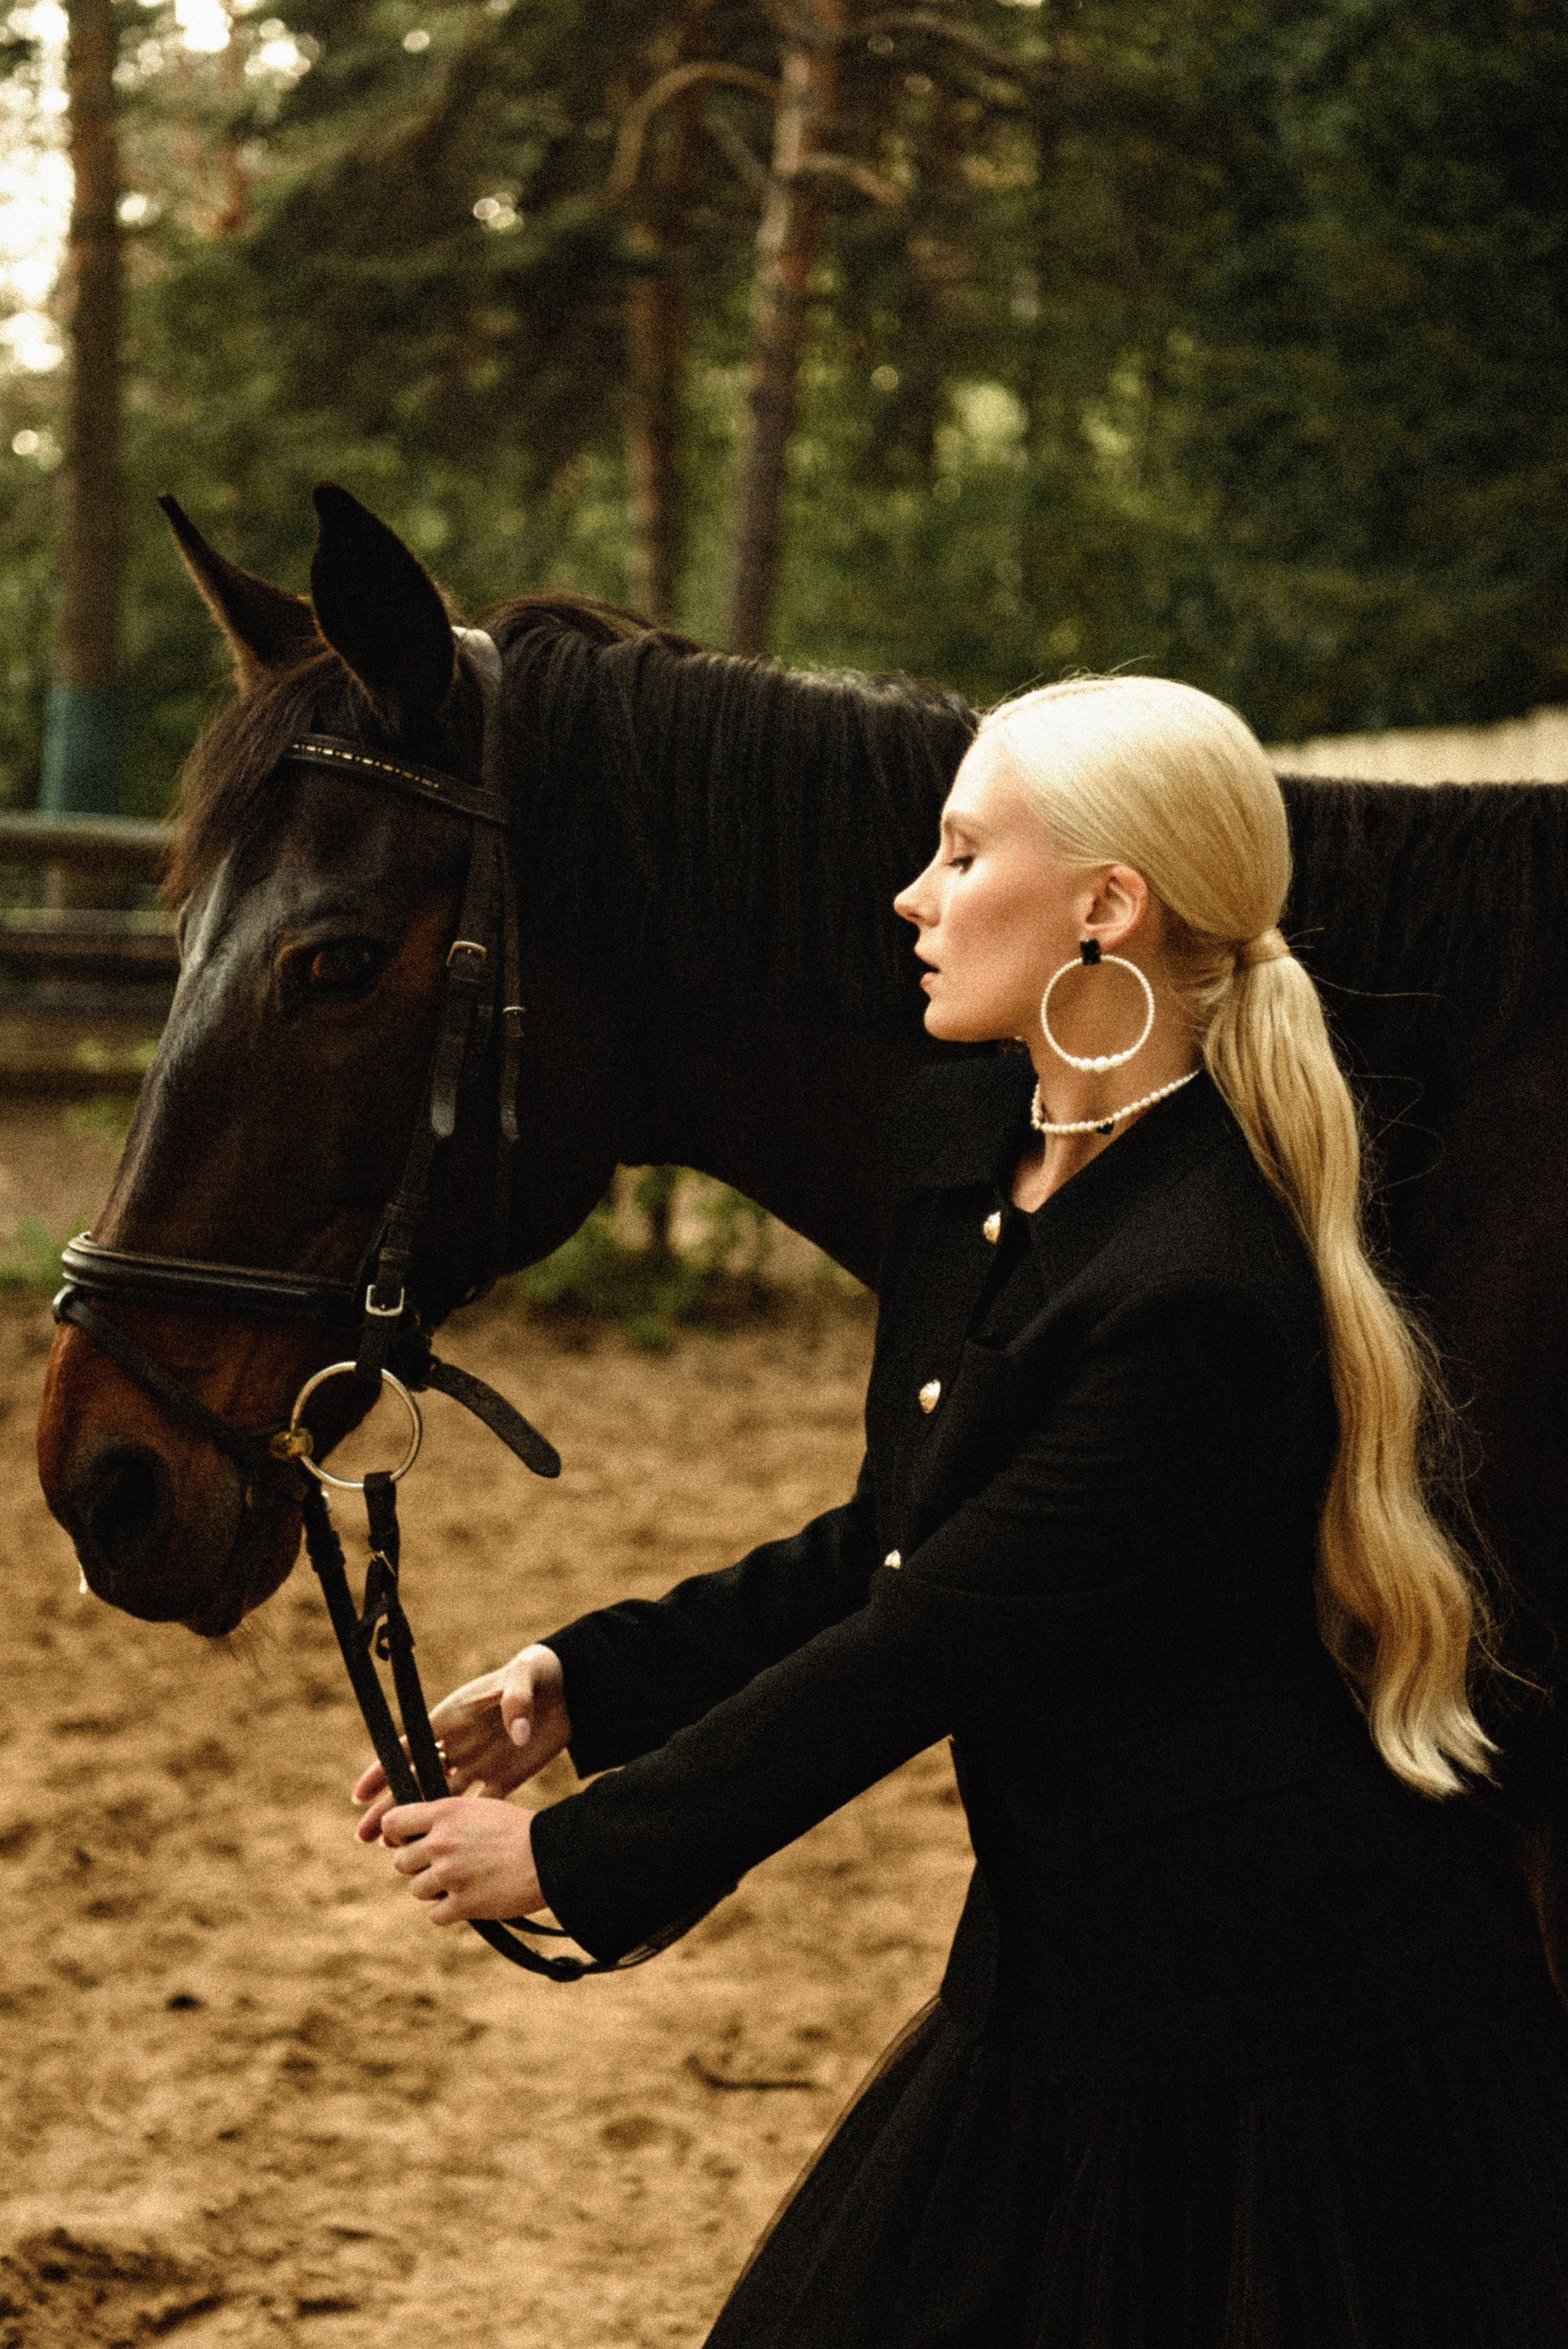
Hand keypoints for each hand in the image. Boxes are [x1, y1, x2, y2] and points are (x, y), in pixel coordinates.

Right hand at [353, 1643, 569, 1842]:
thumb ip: (517, 1701)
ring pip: (441, 1799)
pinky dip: (463, 1826)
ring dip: (418, 1822)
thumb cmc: (539, 1671)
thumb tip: (518, 1735)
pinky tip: (445, 1849)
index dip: (383, 1770)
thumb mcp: (526, 1676)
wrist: (571, 1687)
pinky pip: (480, 1805)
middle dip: (390, 1807)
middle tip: (364, 1837)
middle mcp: (460, 1744)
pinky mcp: (505, 1776)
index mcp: (454, 1717)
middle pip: (417, 1780)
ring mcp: (480, 1762)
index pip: (410, 1746)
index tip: (358, 1796)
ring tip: (392, 1848)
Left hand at [377, 1795, 543, 1923]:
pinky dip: (450, 1911)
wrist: (552, 1855)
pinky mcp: (463, 1904)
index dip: (396, 1835)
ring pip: (416, 1889)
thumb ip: (445, 1819)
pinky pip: (436, 1915)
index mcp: (445, 1812)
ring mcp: (450, 1874)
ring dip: (434, 1890)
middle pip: (400, 1861)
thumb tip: (413, 1836)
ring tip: (463, 1881)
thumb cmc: (518, 1829)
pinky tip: (470, 1899)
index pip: (392, 1823)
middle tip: (444, 1865)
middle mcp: (441, 1842)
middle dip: (418, 1865)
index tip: (409, 1841)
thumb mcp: (478, 1808)